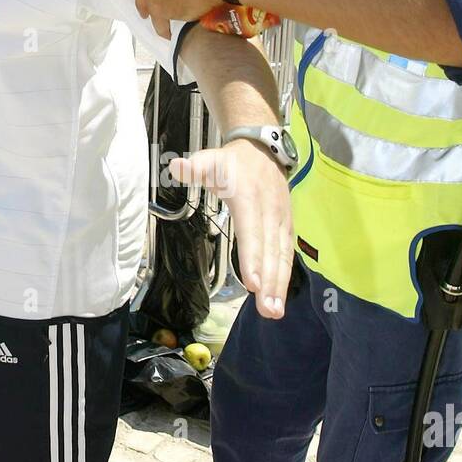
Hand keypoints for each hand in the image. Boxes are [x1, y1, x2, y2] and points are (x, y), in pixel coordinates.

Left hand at [169, 138, 292, 317]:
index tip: (252, 283)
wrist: (262, 150)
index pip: (251, 231)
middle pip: (270, 251)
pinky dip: (283, 277)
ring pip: (282, 256)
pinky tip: (278, 298)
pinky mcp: (286, 227)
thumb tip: (175, 167)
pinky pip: (286, 254)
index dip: (252, 257)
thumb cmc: (231, 162)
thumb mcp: (210, 159)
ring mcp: (281, 221)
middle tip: (268, 309)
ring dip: (279, 285)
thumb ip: (194, 168)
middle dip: (269, 282)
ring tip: (274, 311)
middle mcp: (269, 212)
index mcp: (249, 198)